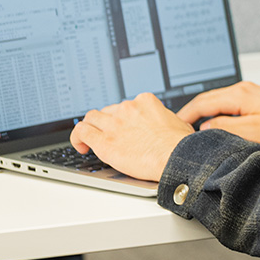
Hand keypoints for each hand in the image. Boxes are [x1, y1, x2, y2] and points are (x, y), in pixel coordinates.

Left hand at [70, 93, 192, 181]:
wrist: (176, 157)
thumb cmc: (181, 145)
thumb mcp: (178, 123)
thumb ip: (165, 120)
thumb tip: (167, 127)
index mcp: (145, 101)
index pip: (126, 105)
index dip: (123, 118)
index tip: (124, 128)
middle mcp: (127, 109)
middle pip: (108, 110)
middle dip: (107, 122)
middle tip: (109, 135)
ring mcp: (114, 123)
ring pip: (91, 118)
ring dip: (91, 127)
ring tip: (90, 140)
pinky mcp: (104, 141)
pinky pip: (81, 132)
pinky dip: (78, 138)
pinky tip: (82, 147)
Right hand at [176, 81, 259, 146]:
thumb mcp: (255, 132)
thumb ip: (227, 127)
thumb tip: (205, 127)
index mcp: (239, 95)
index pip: (202, 103)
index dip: (184, 116)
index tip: (172, 127)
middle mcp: (241, 89)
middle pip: (206, 99)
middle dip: (189, 113)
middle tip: (175, 129)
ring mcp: (247, 91)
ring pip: (215, 100)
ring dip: (202, 112)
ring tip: (190, 128)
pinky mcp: (253, 97)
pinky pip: (226, 102)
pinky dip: (215, 111)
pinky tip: (213, 123)